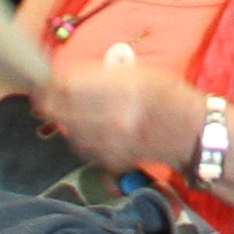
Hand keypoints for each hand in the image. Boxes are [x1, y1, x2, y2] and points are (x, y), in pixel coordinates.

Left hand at [36, 46, 203, 175]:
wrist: (191, 133)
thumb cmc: (166, 95)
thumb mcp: (138, 73)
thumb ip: (100, 75)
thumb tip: (64, 77)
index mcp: (122, 89)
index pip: (67, 87)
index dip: (49, 84)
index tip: (42, 80)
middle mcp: (113, 118)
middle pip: (60, 110)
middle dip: (48, 101)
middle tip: (43, 95)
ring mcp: (111, 143)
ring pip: (67, 130)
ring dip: (62, 119)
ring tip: (67, 109)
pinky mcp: (111, 160)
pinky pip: (82, 147)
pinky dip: (78, 136)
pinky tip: (87, 127)